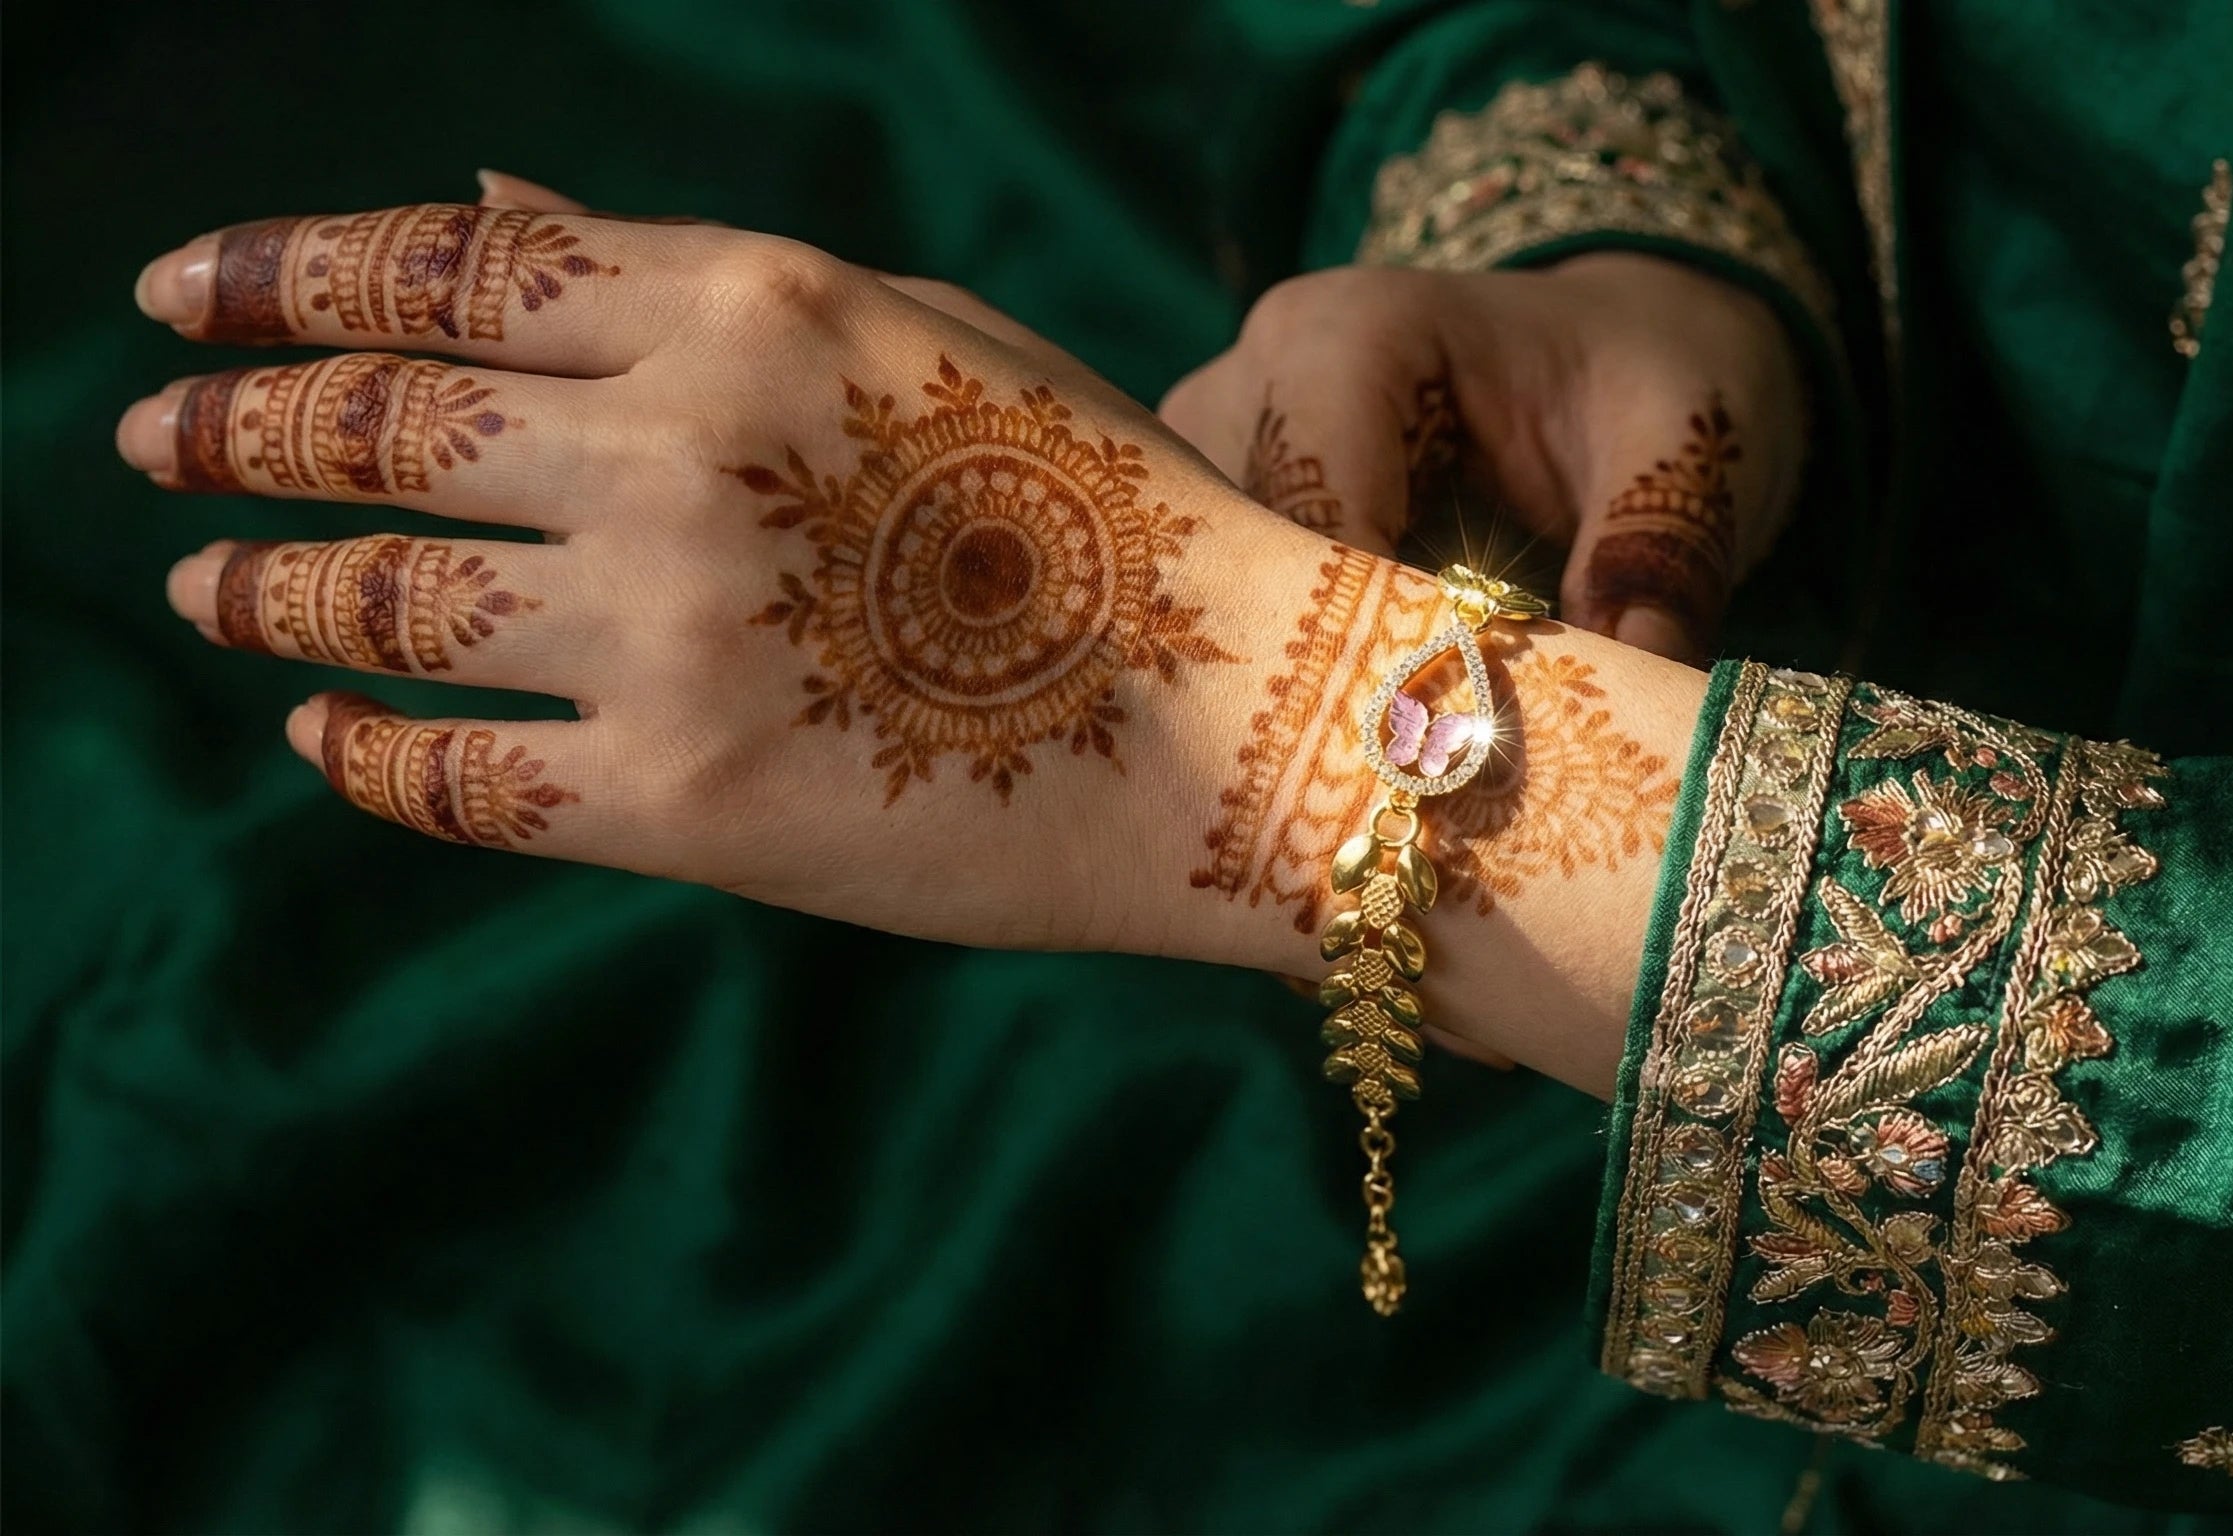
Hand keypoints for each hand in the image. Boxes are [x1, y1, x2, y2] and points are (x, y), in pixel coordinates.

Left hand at [114, 197, 1703, 1093]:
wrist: (1240, 725)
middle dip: (229, 427)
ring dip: (260, 586)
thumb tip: (475, 209)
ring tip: (209, 590)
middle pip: (377, 426)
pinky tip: (321, 731)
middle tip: (149, 440)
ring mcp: (669, 634)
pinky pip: (450, 775)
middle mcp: (679, 449)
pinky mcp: (678, 805)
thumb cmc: (1106, 516)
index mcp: (748, 304)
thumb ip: (687, 278)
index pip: (444, 270)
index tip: (178, 294)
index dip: (281, 276)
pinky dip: (357, 749)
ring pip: (380, 599)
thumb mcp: (917, 336)